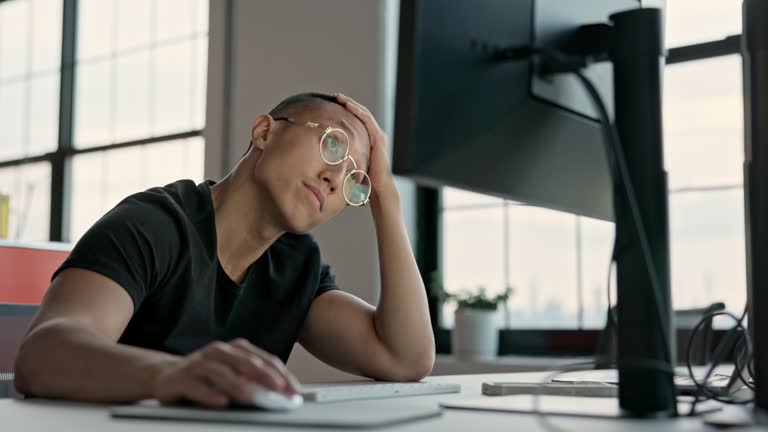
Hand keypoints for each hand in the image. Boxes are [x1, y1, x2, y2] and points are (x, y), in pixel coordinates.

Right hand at [151, 338, 300, 407]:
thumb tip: (281, 394)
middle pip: (244, 361)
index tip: (294, 390)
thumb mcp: (233, 375)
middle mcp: (218, 352)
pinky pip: (197, 386)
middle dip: (264, 376)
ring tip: (251, 396)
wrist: (166, 375)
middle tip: (278, 389)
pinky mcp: (181, 378)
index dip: (281, 374)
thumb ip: (254, 381)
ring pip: (221, 372)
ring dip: (237, 385)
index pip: (264, 360)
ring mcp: (199, 363)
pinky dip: (209, 394)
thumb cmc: (207, 376)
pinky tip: (221, 401)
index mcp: (236, 349)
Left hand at [335, 94, 397, 202]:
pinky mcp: (378, 138)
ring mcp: (378, 136)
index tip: (333, 105)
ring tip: (339, 97)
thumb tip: (324, 160)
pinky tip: (348, 106)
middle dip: (348, 104)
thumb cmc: (364, 182)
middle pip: (360, 114)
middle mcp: (375, 136)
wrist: (378, 189)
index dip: (346, 112)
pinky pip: (367, 120)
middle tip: (335, 97)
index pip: (357, 121)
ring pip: (363, 114)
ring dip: (351, 104)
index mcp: (369, 141)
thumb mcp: (350, 166)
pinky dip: (358, 111)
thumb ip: (342, 159)